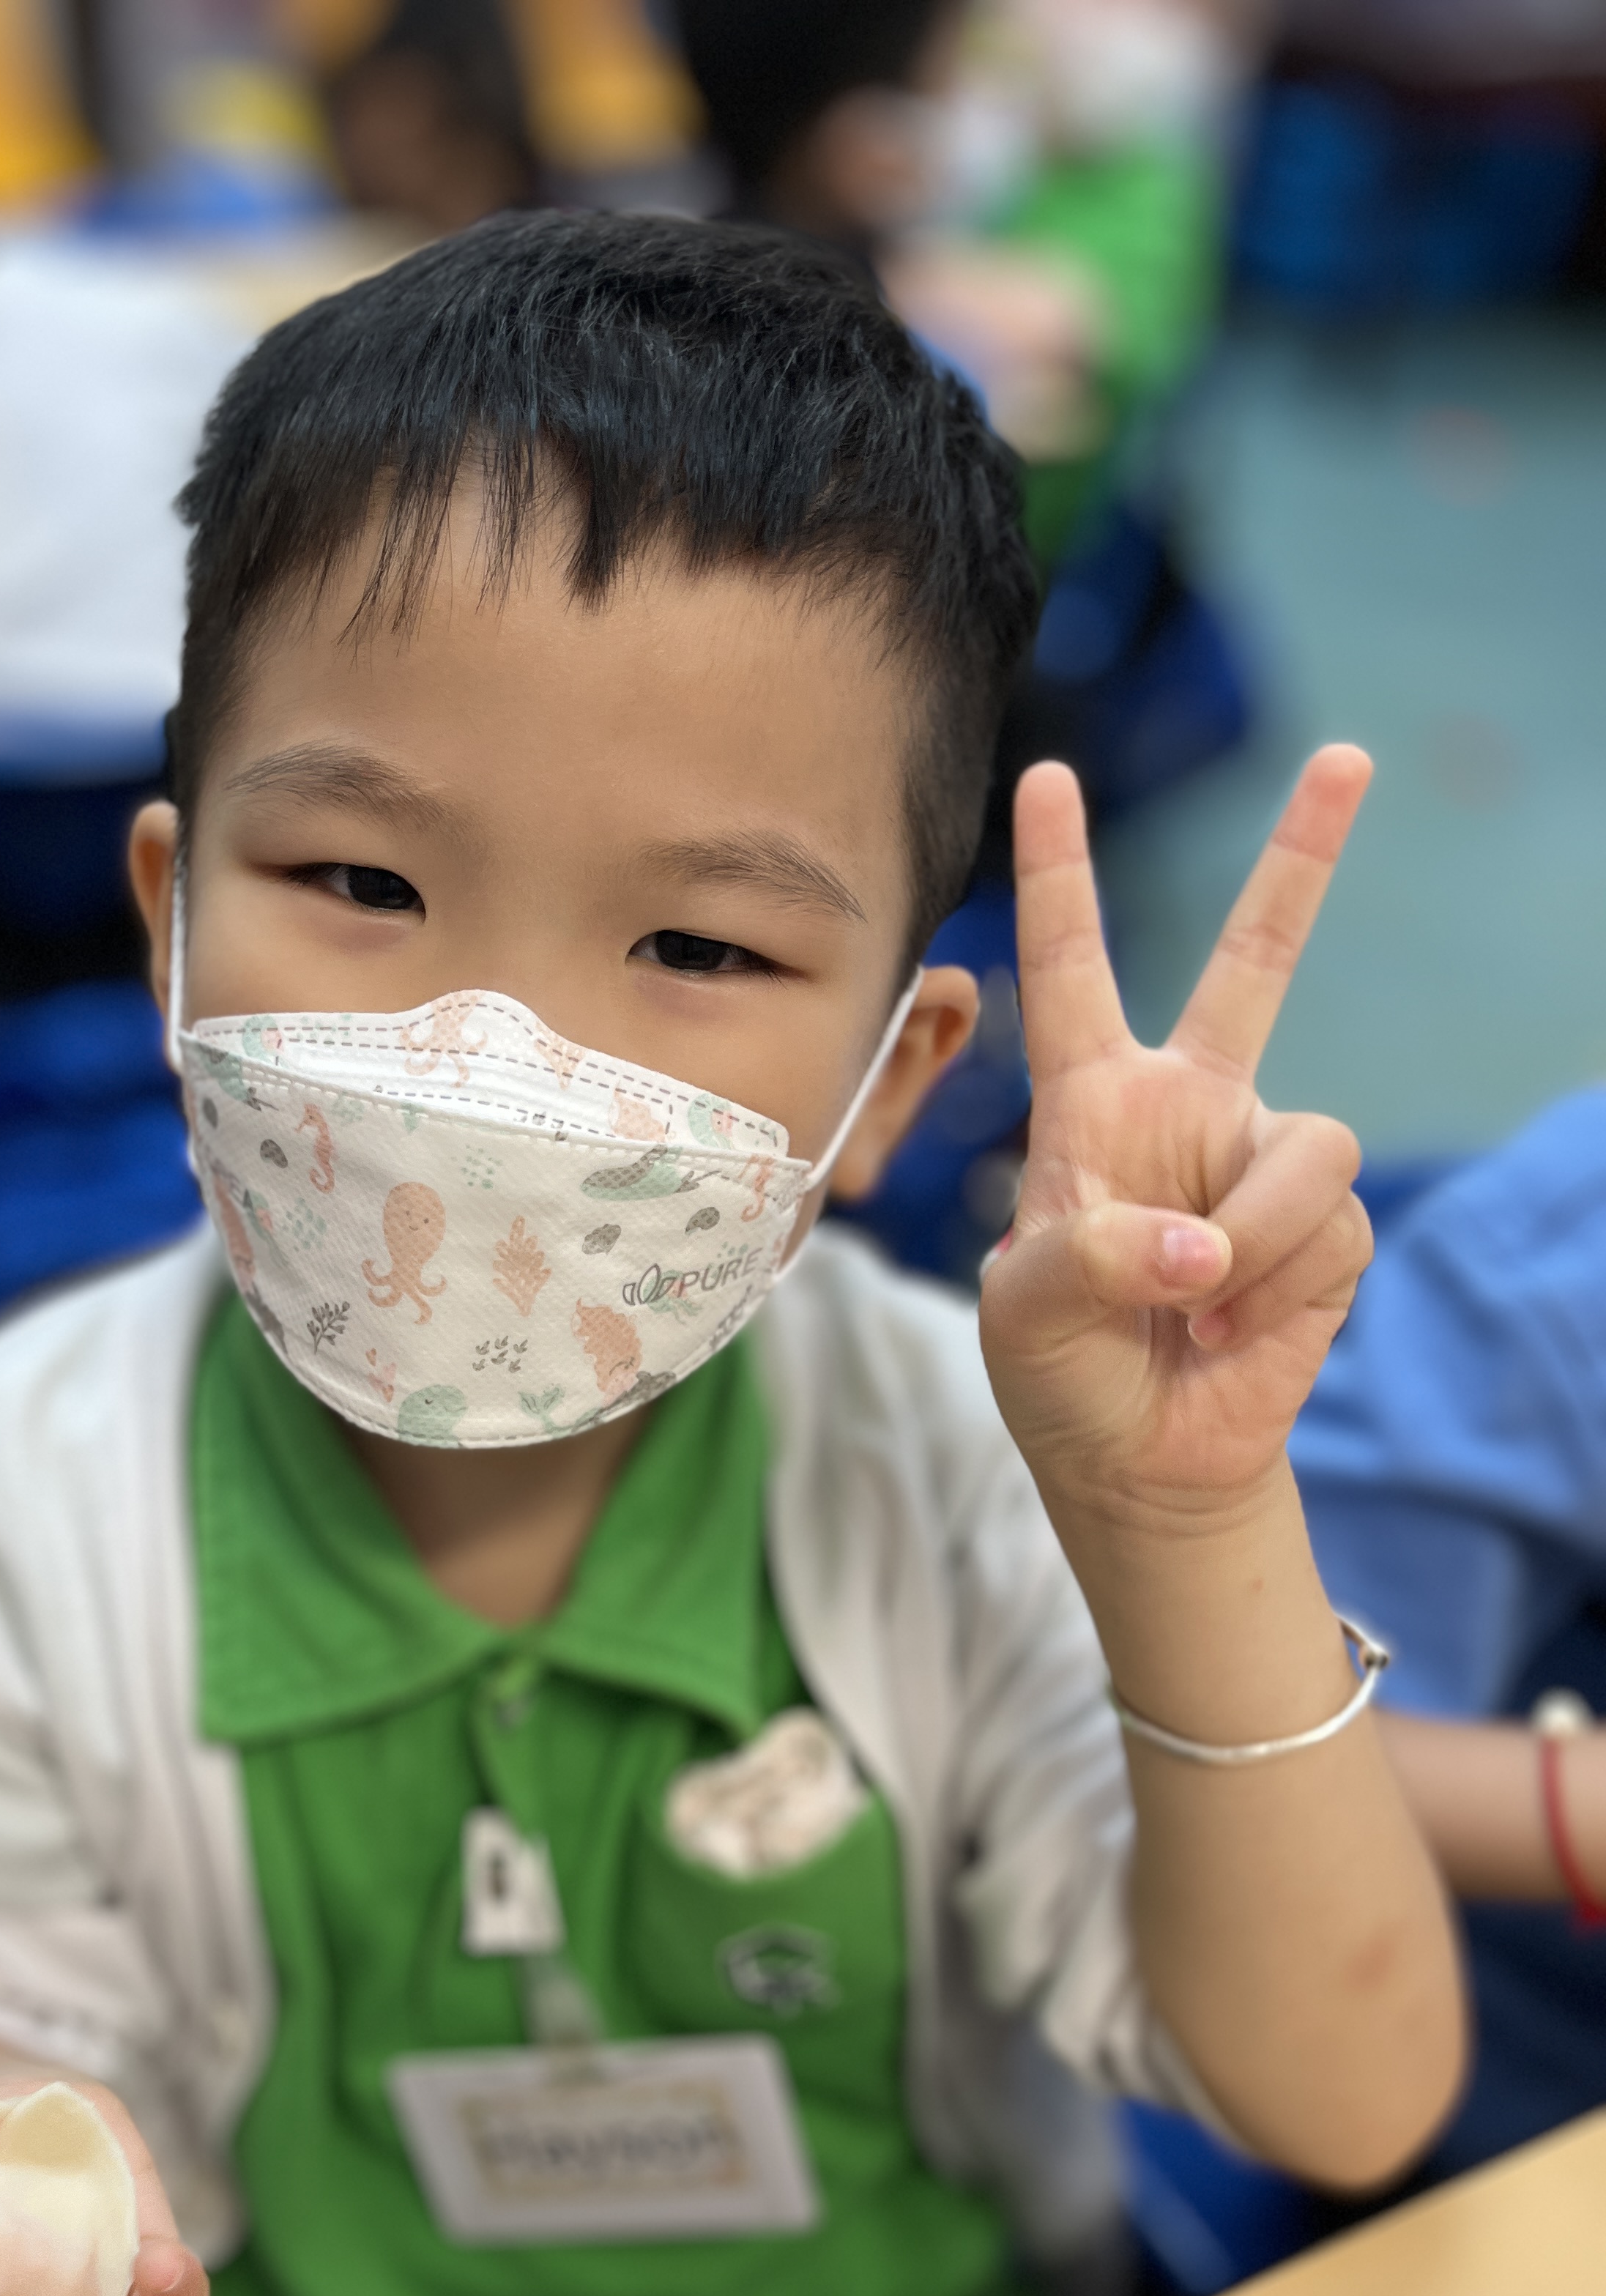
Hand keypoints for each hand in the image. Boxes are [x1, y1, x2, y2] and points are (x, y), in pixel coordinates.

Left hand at [980, 748, 1374, 1528]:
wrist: (1138, 1460)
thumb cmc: (1061, 1372)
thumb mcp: (1026, 1311)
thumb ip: (1092, 1257)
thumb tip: (1203, 1246)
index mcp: (1090, 1103)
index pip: (1069, 970)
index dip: (1056, 876)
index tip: (1044, 779)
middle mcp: (1187, 1108)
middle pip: (1256, 961)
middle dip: (1304, 859)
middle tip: (1347, 756)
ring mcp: (1259, 1163)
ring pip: (1306, 1148)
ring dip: (1252, 1238)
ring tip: (1196, 1304)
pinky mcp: (1324, 1229)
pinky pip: (1327, 1227)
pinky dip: (1276, 1288)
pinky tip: (1228, 1331)